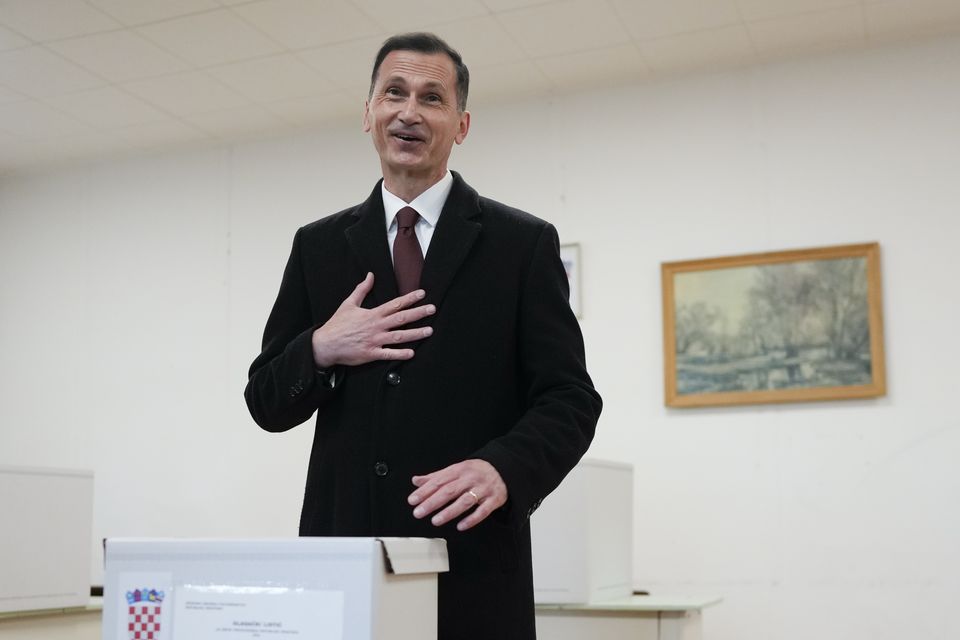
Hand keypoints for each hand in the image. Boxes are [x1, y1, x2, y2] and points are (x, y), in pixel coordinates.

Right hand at [312, 272, 434, 367]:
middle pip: (401, 318)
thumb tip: (370, 275)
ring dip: (415, 334)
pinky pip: (388, 354)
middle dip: (418, 313)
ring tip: (429, 331)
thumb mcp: (348, 304)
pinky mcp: (371, 353)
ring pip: (399, 336)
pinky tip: (412, 353)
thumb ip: (361, 289)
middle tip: (432, 309)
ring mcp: (374, 340)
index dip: (409, 298)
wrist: (325, 344)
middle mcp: (376, 326)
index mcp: (372, 314)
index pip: (394, 304)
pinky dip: (400, 354)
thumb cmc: (337, 324)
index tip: (422, 294)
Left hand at [408, 459, 507, 531]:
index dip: (425, 491)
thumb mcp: (456, 469)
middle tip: (418, 512)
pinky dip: (472, 519)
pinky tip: (461, 526)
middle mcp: (470, 478)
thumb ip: (436, 476)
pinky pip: (483, 511)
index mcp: (459, 470)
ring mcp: (483, 489)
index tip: (412, 500)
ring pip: (465, 501)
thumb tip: (416, 481)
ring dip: (449, 512)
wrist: (504, 469)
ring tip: (435, 521)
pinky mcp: (494, 499)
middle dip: (432, 502)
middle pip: (449, 491)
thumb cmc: (476, 471)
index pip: (439, 481)